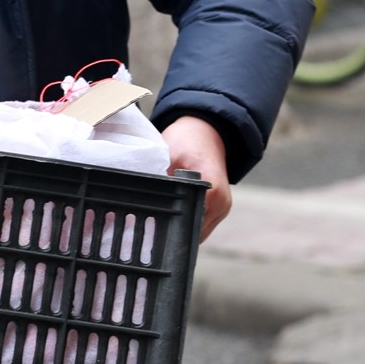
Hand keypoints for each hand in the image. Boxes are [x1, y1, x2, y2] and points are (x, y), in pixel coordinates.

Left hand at [160, 115, 231, 242]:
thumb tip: (141, 201)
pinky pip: (201, 224)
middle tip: (148, 231)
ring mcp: (223, 207)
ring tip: (158, 224)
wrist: (205, 130)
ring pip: (198, 232)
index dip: (168, 229)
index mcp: (210, 191)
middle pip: (194, 233)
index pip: (188, 224)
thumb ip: (159, 181)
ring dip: (180, 228)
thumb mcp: (166, 156)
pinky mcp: (220, 207)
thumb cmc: (185, 140)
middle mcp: (221, 203)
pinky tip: (172, 217)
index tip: (149, 230)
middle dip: (173, 232)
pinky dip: (187, 222)